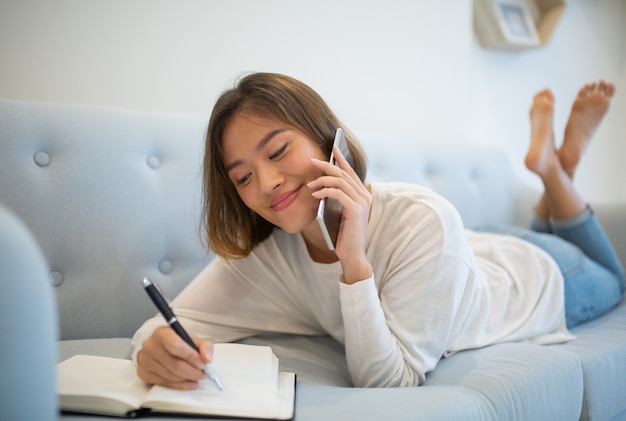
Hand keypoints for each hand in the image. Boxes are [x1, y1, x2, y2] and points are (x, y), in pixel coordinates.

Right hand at [136, 326, 213, 389]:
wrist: (160, 348)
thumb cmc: (177, 343)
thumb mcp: (193, 339)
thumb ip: (204, 346)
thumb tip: (207, 359)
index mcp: (162, 333)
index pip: (176, 346)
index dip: (191, 357)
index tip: (202, 364)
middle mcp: (150, 346)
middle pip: (174, 364)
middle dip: (192, 372)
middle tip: (203, 374)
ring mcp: (145, 360)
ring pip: (170, 376)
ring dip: (187, 379)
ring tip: (196, 377)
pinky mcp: (143, 373)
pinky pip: (164, 384)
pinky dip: (179, 385)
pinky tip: (188, 382)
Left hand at [309, 146, 372, 283]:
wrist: (353, 254)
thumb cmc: (345, 235)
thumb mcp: (341, 213)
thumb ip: (339, 198)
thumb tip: (323, 183)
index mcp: (363, 195)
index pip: (351, 172)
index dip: (341, 159)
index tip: (332, 148)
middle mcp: (365, 196)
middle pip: (344, 173)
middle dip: (327, 165)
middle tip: (312, 161)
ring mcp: (362, 202)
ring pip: (340, 181)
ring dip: (322, 180)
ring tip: (310, 185)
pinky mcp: (355, 210)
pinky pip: (337, 193)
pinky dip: (325, 191)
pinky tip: (315, 195)